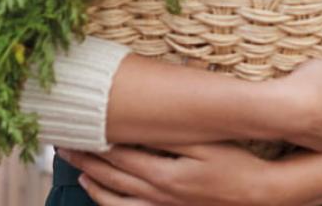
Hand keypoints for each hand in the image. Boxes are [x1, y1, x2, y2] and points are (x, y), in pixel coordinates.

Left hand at [57, 143, 276, 205]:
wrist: (257, 196)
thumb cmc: (236, 164)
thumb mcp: (208, 143)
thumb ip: (175, 134)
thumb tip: (145, 123)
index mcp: (165, 174)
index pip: (120, 156)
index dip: (96, 143)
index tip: (77, 130)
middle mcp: (159, 195)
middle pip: (113, 178)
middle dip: (87, 161)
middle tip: (64, 147)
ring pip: (118, 201)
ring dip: (94, 186)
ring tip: (77, 172)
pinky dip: (113, 205)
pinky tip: (105, 198)